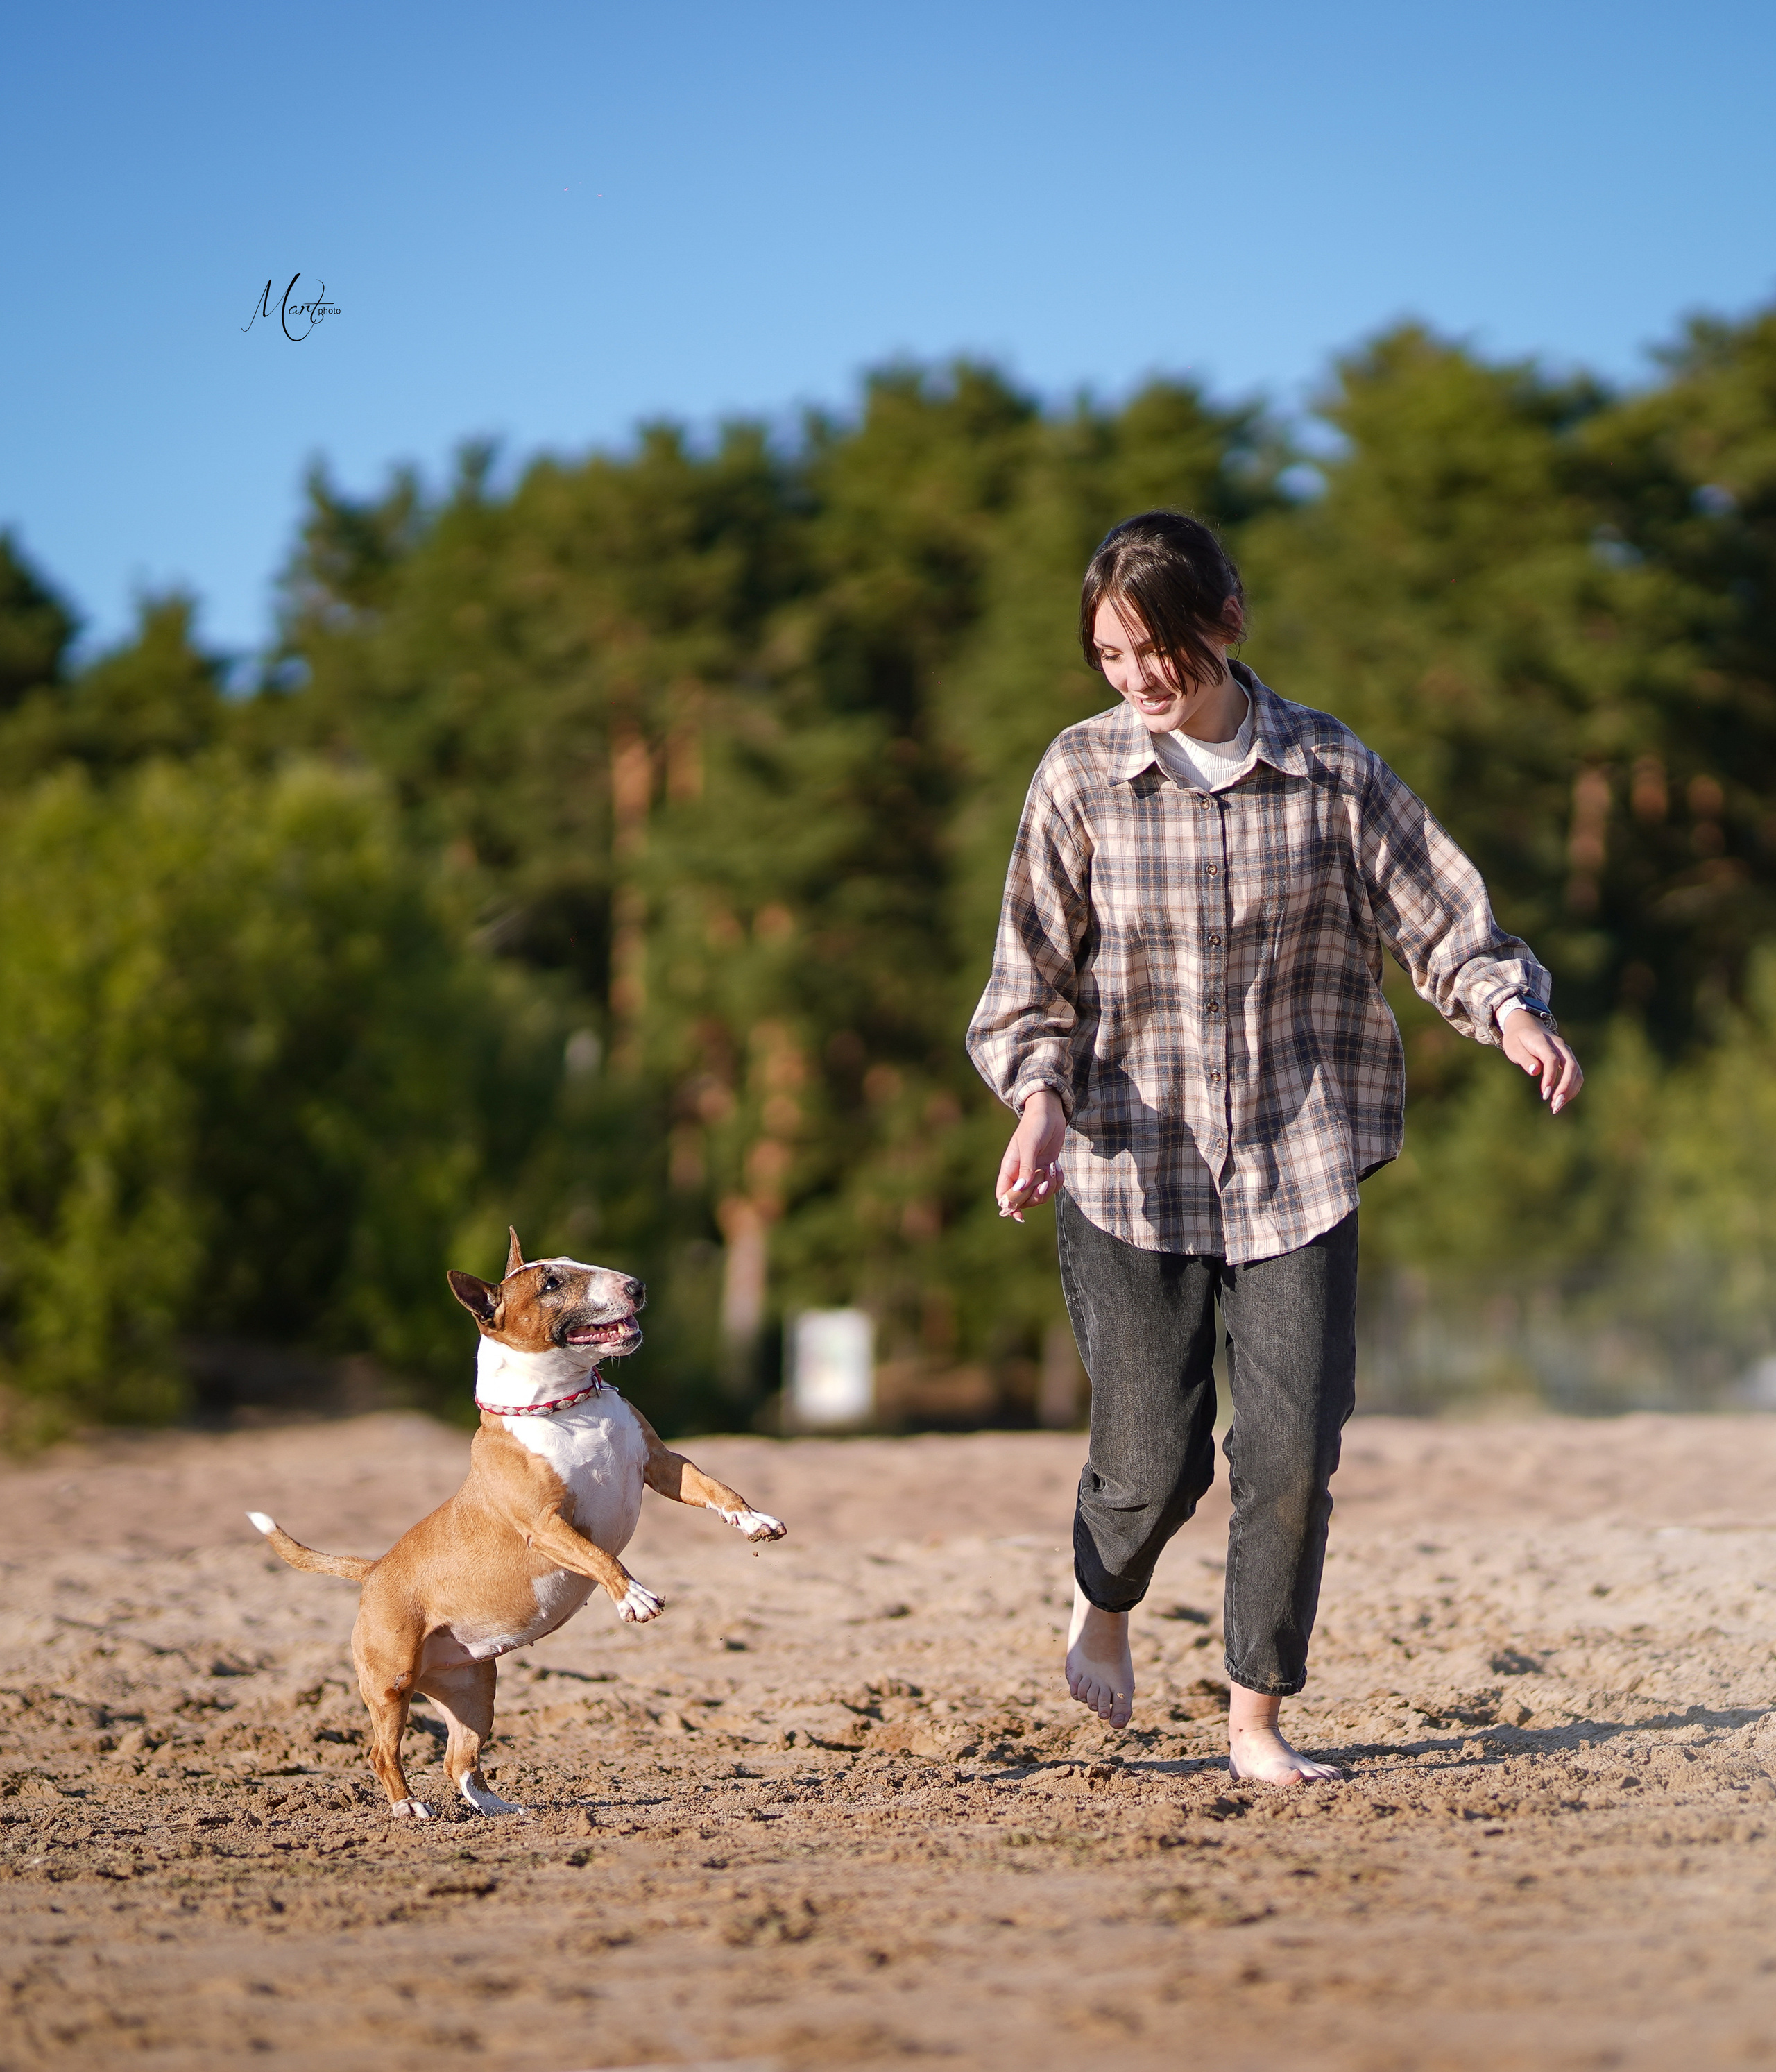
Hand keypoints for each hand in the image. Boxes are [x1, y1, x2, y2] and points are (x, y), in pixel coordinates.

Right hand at [995, 1089, 1065, 1220]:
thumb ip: (1026, 1167)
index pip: (1004, 1194)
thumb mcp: (1029, 1145)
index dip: (1009, 1207)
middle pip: (1024, 1200)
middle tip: (1045, 1181)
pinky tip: (1058, 1167)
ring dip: (1049, 1188)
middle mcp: (1021, 1173)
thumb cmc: (1035, 1125)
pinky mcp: (1048, 1169)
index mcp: (1010, 1168)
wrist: (1050, 1112)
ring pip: (1040, 1195)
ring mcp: (1035, 1172)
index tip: (1020, 1216)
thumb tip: (1021, 1189)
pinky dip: (1058, 1181)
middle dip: (1036, 1196)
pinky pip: (1052, 1186)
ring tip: (1054, 1170)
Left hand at [1501, 1015, 1582, 1113]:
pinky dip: (1571, 1088)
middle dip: (1565, 1087)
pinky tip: (1561, 1100)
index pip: (1552, 1060)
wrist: (1526, 1025)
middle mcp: (1559, 1045)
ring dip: (1570, 1090)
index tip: (1545, 1094)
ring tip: (1557, 1107)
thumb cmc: (1517, 1039)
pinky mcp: (1568, 1058)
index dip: (1550, 1077)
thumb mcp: (1513, 1047)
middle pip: (1570, 1066)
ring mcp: (1566, 1051)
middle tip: (1555, 1105)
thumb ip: (1525, 1059)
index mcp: (1543, 1041)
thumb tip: (1535, 1071)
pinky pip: (1576, 1074)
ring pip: (1576, 1071)